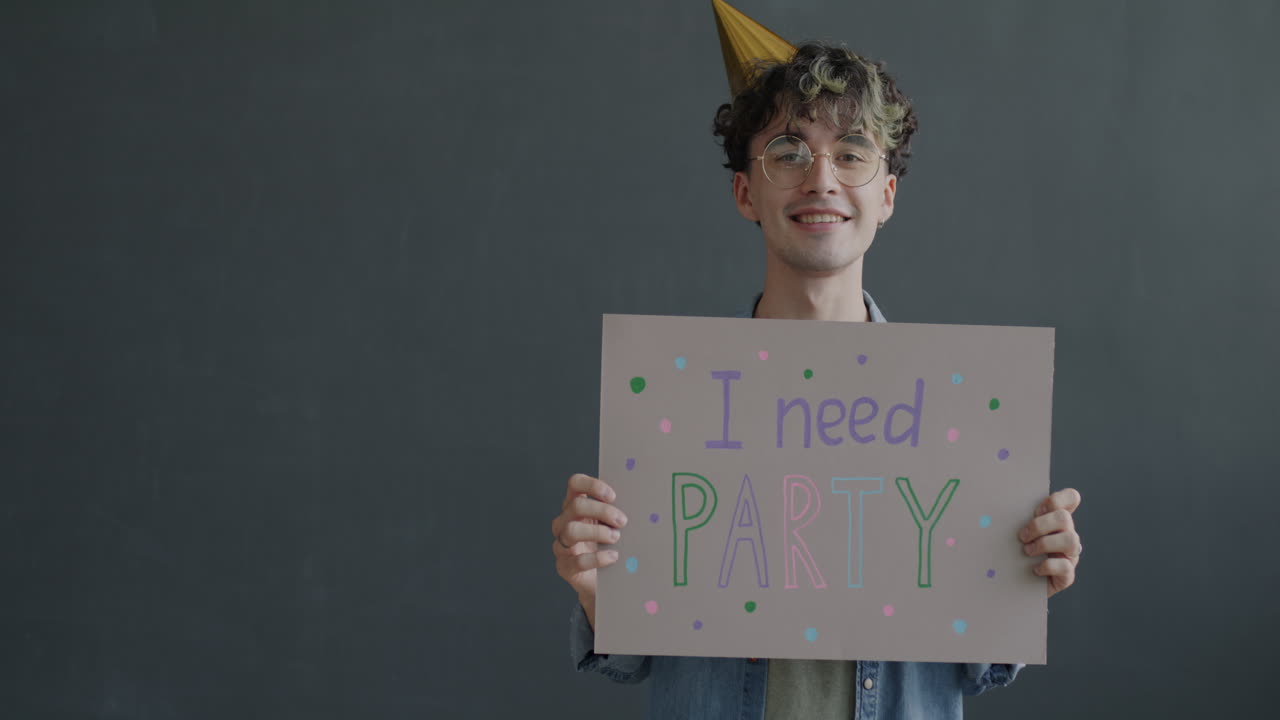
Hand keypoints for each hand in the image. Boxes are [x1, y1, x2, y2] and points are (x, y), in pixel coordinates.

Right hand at [551, 473, 627, 627]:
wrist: (603, 581)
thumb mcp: (612, 525)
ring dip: (597, 532)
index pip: (575, 484)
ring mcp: (561, 544)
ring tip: (616, 538)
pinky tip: (613, 557)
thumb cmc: (609, 546)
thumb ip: (617, 513)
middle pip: (576, 506)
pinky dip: (597, 558)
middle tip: (622, 521)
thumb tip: (641, 504)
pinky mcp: (565, 566)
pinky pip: (577, 560)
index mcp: (575, 506)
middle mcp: (564, 522)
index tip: (612, 496)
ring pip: (571, 530)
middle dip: (602, 511)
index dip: (592, 485)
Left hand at [1018, 488, 1081, 597]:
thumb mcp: (1016, 532)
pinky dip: (1047, 566)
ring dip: (1045, 543)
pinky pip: (1065, 566)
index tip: (1036, 509)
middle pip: (1064, 517)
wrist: (1014, 585)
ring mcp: (1070, 555)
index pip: (1071, 498)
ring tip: (1027, 551)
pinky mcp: (1067, 575)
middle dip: (1040, 525)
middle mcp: (1067, 534)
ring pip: (1071, 540)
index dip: (1057, 499)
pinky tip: (1034, 569)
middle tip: (1022, 535)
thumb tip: (994, 507)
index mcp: (1056, 520)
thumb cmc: (1014, 553)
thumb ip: (1016, 518)